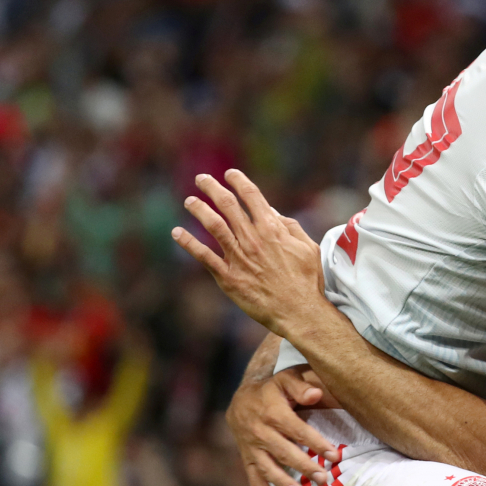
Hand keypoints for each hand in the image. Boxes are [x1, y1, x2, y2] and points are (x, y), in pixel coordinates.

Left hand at [172, 170, 325, 336]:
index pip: (252, 196)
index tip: (230, 174)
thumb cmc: (306, 281)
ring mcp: (239, 257)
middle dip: (212, 187)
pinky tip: (177, 232)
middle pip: (228, 204)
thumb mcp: (308, 248)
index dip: (239, 181)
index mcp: (272, 230)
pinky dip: (189, 243)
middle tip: (202, 179)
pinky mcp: (228, 277)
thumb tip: (272, 212)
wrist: (298, 311)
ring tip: (189, 200)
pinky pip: (204, 256)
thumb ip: (290, 227)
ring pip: (213, 225)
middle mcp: (253, 239)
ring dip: (199, 209)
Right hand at [229, 368, 343, 485]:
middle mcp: (260, 432)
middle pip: (285, 452)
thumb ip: (300, 386)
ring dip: (283, 482)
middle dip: (304, 467)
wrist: (240, 398)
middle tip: (323, 480)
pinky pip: (252, 476)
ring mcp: (252, 447)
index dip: (316, 444)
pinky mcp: (246, 457)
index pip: (298, 431)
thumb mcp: (285, 379)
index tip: (334, 456)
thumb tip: (316, 394)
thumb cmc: (271, 389)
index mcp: (273, 413)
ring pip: (267, 467)